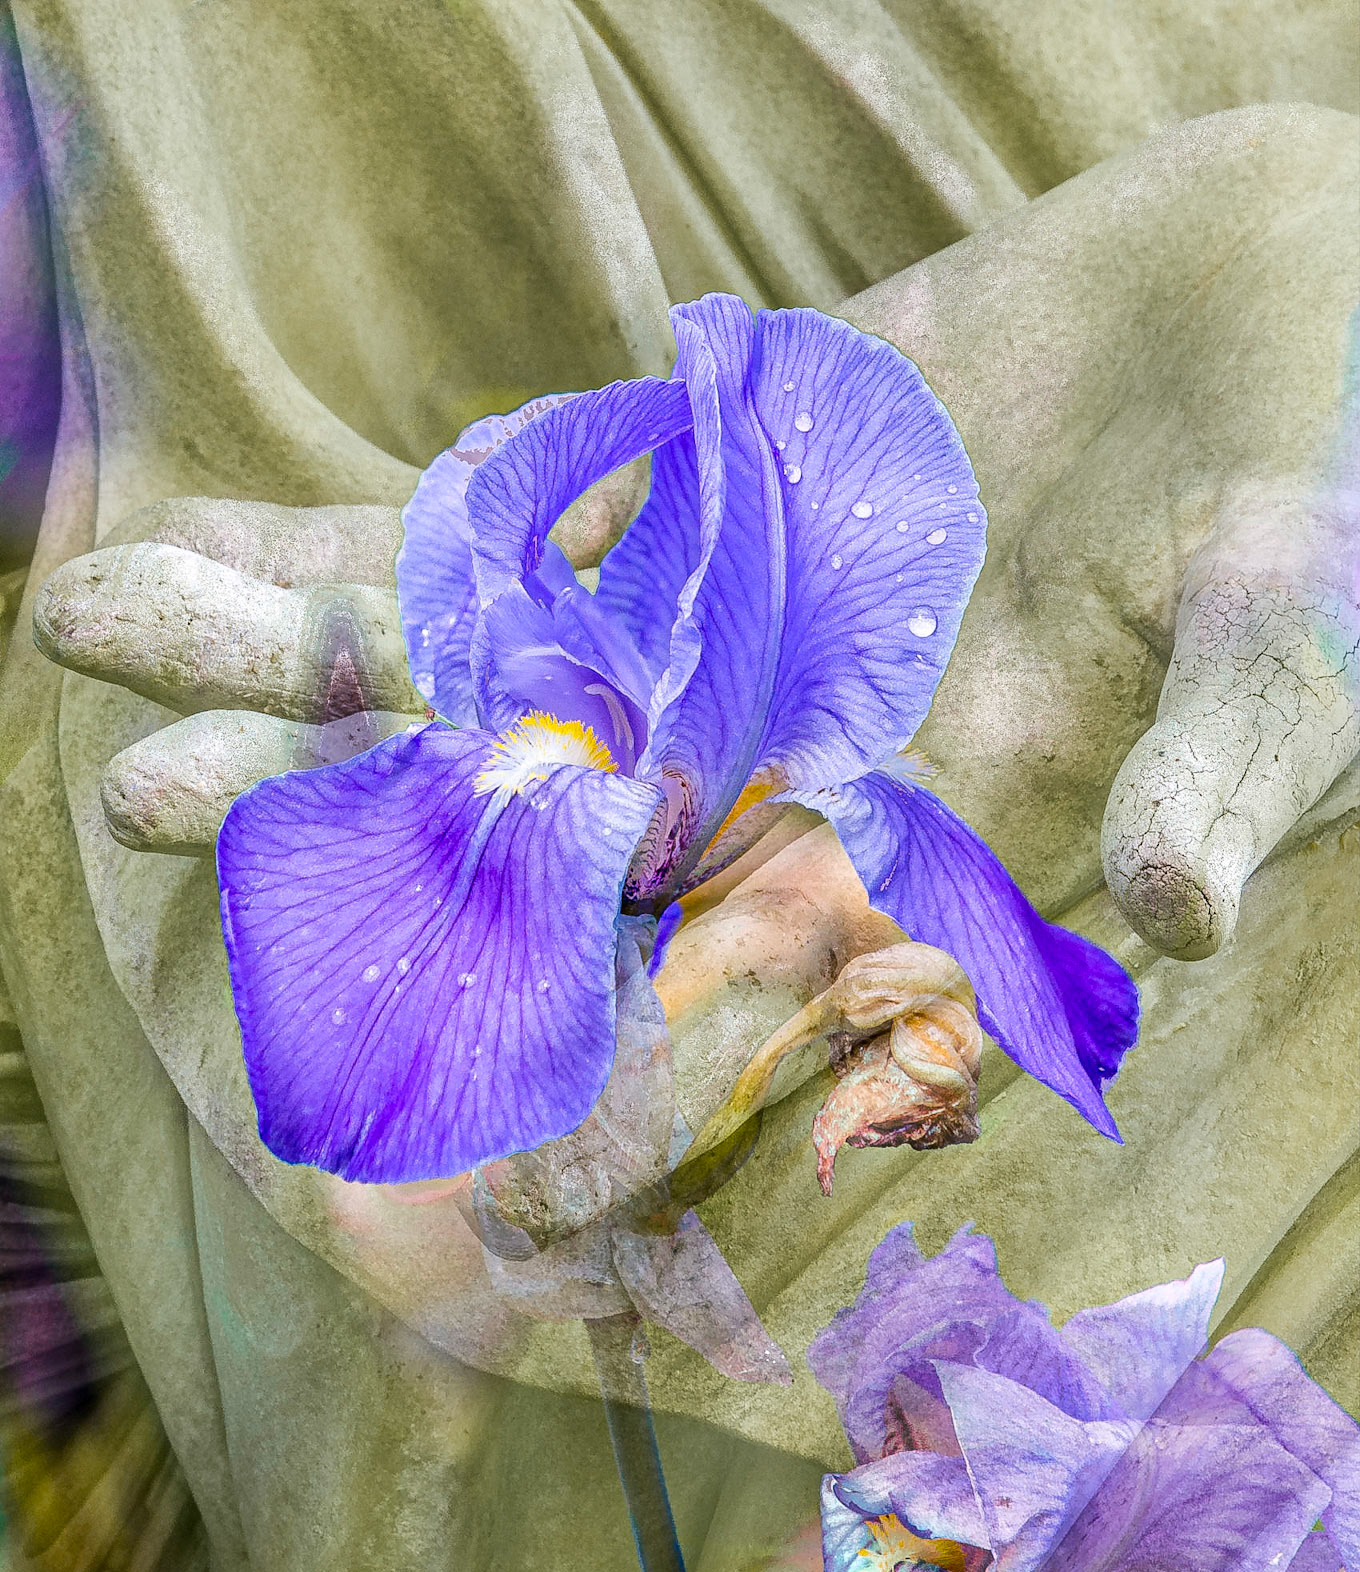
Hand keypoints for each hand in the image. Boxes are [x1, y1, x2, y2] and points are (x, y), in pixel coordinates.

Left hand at [29, 107, 1356, 1432]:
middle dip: (336, 811)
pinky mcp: (680, 518)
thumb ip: (1235, 770)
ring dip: (288, 664)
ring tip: (84, 627)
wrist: (1290, 315)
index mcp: (908, 863)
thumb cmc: (1339, 508)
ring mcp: (707, 646)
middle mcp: (772, 785)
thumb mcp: (1310, 646)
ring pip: (462, 681)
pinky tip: (196, 522)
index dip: (534, 1015)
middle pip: (518, 829)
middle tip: (146, 804)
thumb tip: (1177, 913)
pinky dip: (345, 535)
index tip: (355, 1046)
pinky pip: (482, 542)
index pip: (705, 980)